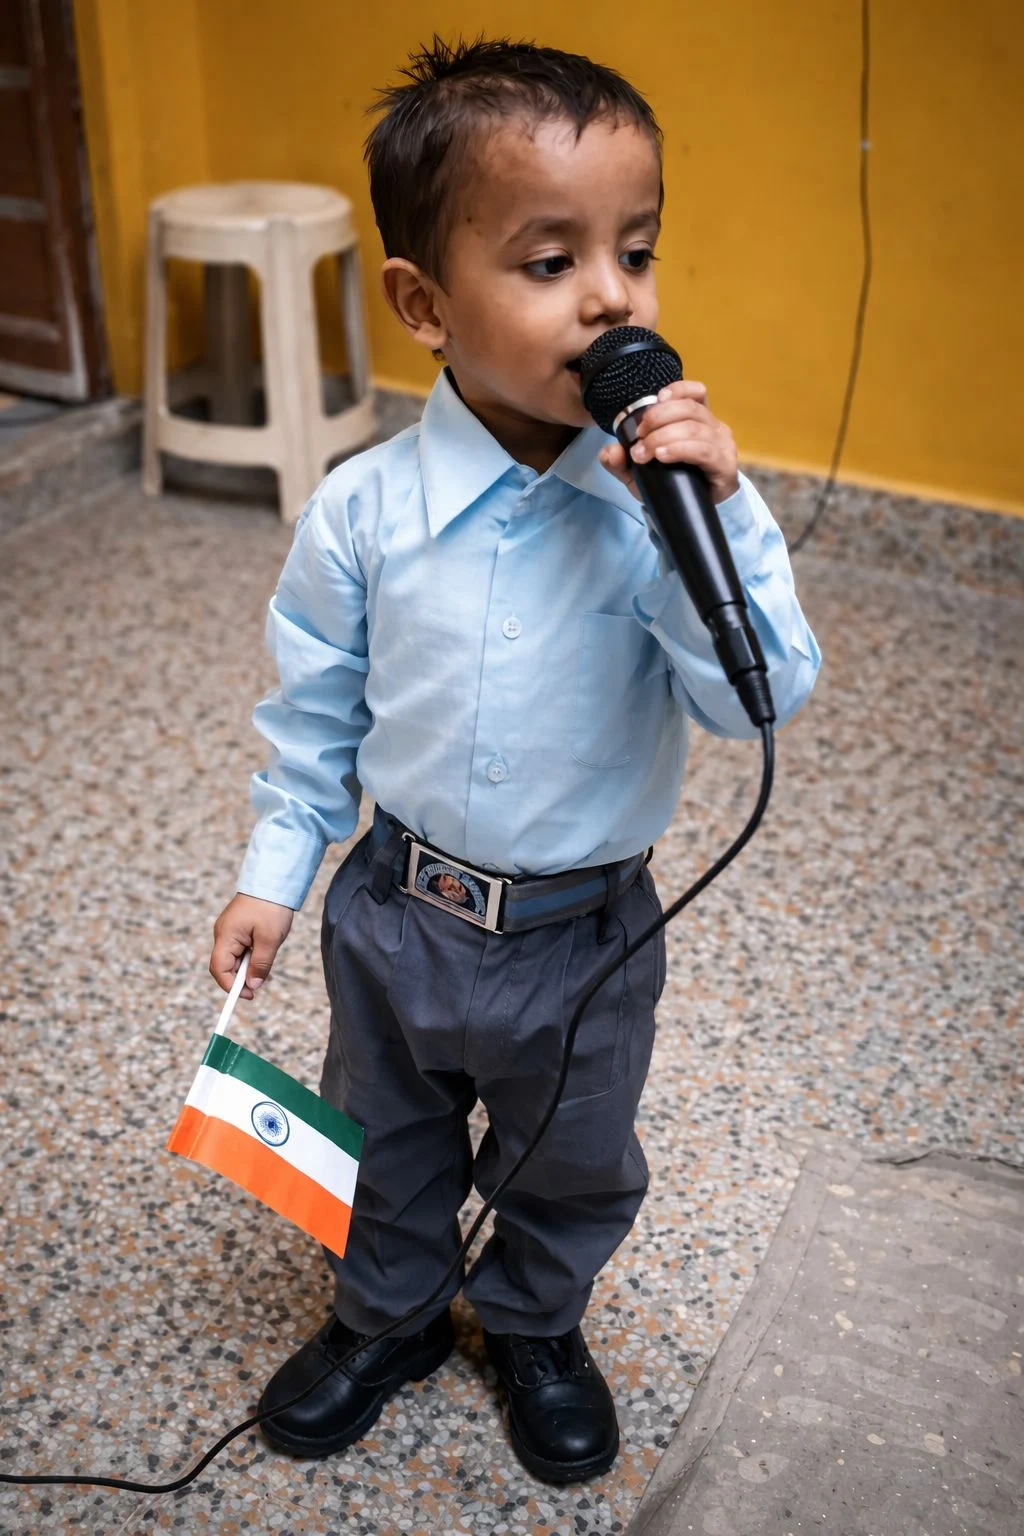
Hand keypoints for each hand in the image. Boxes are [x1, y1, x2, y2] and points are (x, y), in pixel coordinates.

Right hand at [210, 893, 293, 997]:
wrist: (273, 880)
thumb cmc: (271, 907)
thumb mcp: (270, 939)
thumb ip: (260, 964)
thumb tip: (253, 986)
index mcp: (225, 936)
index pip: (219, 969)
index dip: (231, 986)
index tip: (249, 996)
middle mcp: (223, 934)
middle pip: (225, 965)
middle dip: (241, 978)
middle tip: (262, 983)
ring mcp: (229, 930)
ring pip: (235, 958)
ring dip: (249, 967)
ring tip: (268, 970)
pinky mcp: (238, 927)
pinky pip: (240, 948)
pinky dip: (251, 956)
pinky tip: (265, 957)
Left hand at [599, 380, 739, 505]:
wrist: (695, 514)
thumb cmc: (674, 485)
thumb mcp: (641, 473)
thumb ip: (621, 462)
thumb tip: (610, 451)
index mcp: (699, 419)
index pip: (696, 392)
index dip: (677, 390)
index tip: (656, 400)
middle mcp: (714, 427)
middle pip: (689, 408)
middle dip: (657, 418)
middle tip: (640, 437)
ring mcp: (722, 445)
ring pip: (693, 428)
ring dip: (663, 437)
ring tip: (645, 452)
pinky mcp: (724, 465)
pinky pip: (703, 450)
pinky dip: (680, 449)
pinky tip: (663, 456)